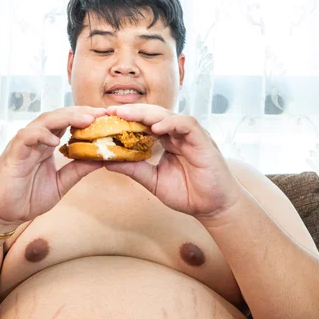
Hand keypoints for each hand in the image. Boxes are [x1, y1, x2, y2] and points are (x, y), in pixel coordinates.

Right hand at [0, 106, 106, 232]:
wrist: (2, 213)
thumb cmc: (27, 197)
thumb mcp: (61, 183)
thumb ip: (78, 170)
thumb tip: (101, 159)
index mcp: (47, 144)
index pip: (68, 123)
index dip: (86, 117)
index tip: (106, 116)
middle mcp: (36, 140)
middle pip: (59, 116)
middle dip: (81, 112)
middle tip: (101, 113)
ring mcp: (24, 144)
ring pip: (44, 121)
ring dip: (66, 118)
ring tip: (86, 120)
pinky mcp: (12, 154)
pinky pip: (25, 137)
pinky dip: (40, 135)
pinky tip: (55, 140)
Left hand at [104, 104, 240, 221]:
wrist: (213, 207)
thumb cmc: (188, 194)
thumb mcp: (154, 180)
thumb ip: (134, 169)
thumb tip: (107, 161)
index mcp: (166, 141)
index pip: (144, 124)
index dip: (126, 120)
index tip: (105, 119)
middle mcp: (177, 134)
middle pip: (152, 115)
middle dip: (131, 111)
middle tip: (111, 111)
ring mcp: (190, 135)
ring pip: (166, 115)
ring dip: (146, 114)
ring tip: (126, 115)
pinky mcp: (203, 140)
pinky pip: (185, 124)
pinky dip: (170, 123)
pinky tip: (155, 128)